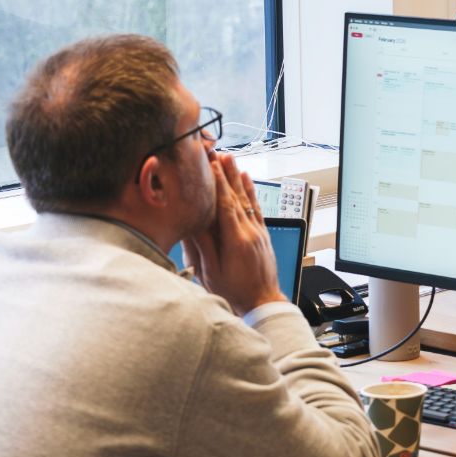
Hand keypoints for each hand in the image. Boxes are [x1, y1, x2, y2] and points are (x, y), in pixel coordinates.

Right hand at [184, 153, 285, 317]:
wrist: (263, 302)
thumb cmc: (235, 292)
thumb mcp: (212, 271)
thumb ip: (203, 244)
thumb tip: (193, 221)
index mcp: (237, 240)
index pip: (226, 204)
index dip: (219, 183)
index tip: (212, 164)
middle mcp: (251, 232)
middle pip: (237, 197)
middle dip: (227, 174)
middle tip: (219, 153)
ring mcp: (259, 232)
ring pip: (248, 200)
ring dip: (238, 178)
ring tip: (231, 160)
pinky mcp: (263, 235)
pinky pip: (257, 208)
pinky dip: (251, 192)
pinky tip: (247, 180)